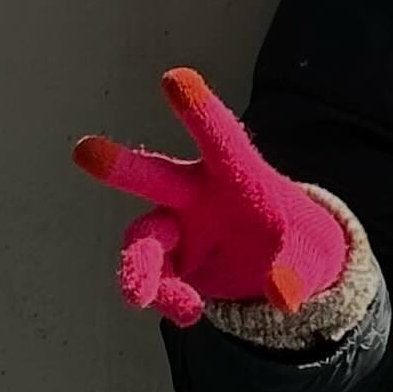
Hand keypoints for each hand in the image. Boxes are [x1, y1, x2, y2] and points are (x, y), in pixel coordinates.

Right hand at [72, 67, 349, 328]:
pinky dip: (167, 298)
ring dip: (136, 265)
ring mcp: (178, 226)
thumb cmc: (297, 245)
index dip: (198, 111)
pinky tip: (190, 313)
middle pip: (156, 176)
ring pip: (144, 238)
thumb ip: (295, 276)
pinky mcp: (170, 260)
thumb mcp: (308, 260)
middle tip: (84, 151)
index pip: (219, 139)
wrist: (281, 267)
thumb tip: (284, 296)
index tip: (175, 79)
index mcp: (238, 176)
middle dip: (121, 167)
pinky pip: (157, 280)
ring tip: (137, 296)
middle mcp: (197, 194)